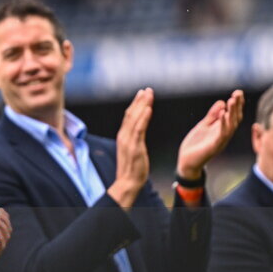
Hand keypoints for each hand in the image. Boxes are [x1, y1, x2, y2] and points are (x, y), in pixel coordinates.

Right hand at [107, 89, 152, 208]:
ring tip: (149, 94)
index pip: (129, 116)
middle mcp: (124, 136)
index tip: (142, 94)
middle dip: (139, 101)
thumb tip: (137, 132)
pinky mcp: (134, 147)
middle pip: (131, 114)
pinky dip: (143, 118)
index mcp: (124, 136)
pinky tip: (148, 109)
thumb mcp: (132, 150)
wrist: (128, 182)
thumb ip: (134, 139)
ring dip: (142, 105)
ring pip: (135, 118)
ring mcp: (128, 141)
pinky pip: (139, 129)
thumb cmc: (132, 168)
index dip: (135, 104)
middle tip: (147, 90)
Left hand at [175, 89, 244, 179]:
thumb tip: (222, 102)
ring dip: (232, 113)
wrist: (186, 162)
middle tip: (238, 93)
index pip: (232, 115)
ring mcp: (220, 141)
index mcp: (222, 129)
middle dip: (237, 106)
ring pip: (230, 126)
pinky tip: (224, 115)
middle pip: (234, 119)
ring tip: (232, 100)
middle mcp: (224, 135)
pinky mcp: (214, 147)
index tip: (238, 92)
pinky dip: (224, 125)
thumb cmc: (196, 144)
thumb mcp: (204, 126)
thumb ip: (212, 115)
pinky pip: (221, 135)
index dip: (236, 105)